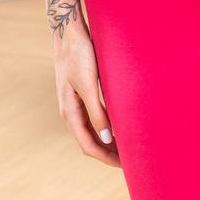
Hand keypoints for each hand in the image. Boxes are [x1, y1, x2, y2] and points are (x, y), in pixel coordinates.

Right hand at [52, 16, 121, 167]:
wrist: (69, 33)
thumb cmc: (79, 55)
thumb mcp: (89, 84)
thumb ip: (96, 111)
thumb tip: (106, 138)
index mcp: (70, 113)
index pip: (89, 146)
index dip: (107, 158)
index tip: (125, 166)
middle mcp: (70, 112)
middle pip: (90, 142)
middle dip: (108, 154)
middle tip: (130, 161)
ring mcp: (74, 104)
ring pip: (91, 131)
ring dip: (107, 142)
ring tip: (127, 147)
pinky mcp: (80, 94)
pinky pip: (92, 118)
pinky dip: (105, 127)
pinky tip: (117, 125)